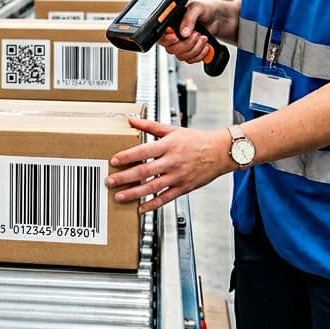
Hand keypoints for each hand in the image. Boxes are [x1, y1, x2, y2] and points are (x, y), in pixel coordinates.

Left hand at [106, 118, 231, 212]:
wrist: (220, 152)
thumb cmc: (196, 140)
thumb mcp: (172, 130)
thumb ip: (150, 126)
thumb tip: (131, 120)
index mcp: (168, 145)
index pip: (143, 151)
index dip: (127, 156)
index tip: (114, 160)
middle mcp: (172, 161)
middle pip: (144, 171)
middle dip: (124, 177)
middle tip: (109, 181)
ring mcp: (178, 176)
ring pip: (152, 187)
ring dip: (134, 193)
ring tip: (119, 196)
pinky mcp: (183, 188)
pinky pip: (165, 198)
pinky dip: (152, 204)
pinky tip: (140, 208)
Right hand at [156, 0, 225, 64]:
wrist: (219, 19)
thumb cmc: (206, 10)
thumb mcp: (197, 8)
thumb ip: (189, 18)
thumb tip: (183, 31)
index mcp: (171, 23)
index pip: (161, 35)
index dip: (167, 39)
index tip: (176, 37)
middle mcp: (174, 35)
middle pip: (171, 49)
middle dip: (187, 44)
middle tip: (196, 34)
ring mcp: (182, 44)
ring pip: (181, 56)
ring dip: (195, 49)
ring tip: (203, 38)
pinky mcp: (190, 52)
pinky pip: (190, 60)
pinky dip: (200, 55)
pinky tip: (205, 46)